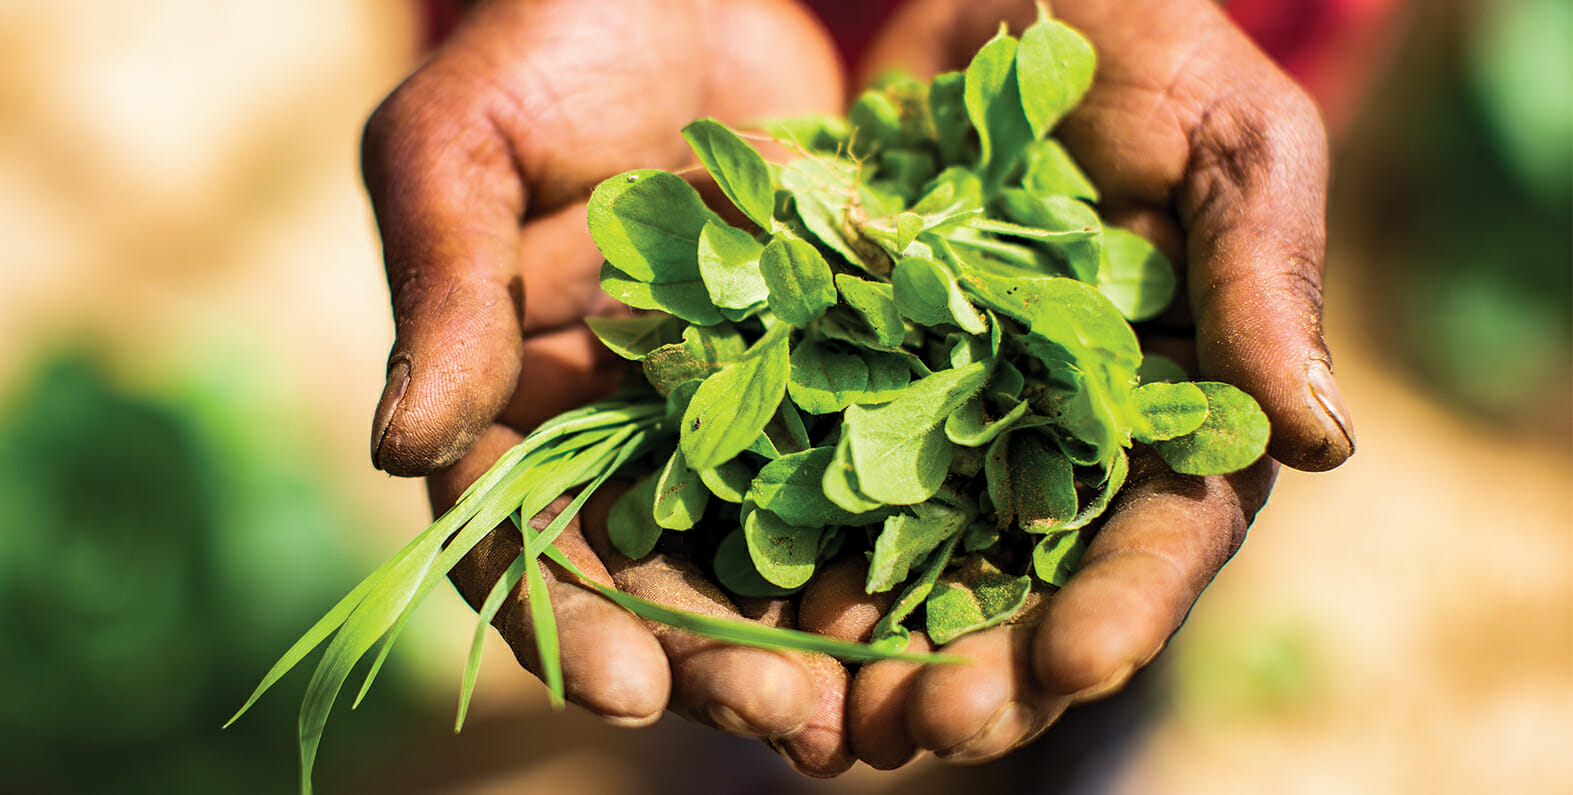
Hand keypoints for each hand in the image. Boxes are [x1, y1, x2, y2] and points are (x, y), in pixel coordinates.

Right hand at [361, 0, 859, 773]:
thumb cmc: (547, 36)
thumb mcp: (462, 147)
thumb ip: (440, 291)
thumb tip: (394, 450)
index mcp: (514, 399)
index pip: (525, 538)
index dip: (574, 622)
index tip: (630, 688)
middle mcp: (622, 427)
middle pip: (661, 574)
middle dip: (716, 657)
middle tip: (790, 722)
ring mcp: (731, 404)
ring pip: (768, 547)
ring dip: (814, 630)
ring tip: (879, 706)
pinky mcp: (832, 363)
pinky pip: (865, 463)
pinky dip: (897, 536)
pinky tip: (950, 599)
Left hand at [811, 0, 1352, 765]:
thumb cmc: (1154, 54)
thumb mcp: (1235, 145)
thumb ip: (1265, 281)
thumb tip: (1323, 441)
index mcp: (1173, 409)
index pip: (1161, 533)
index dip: (1123, 604)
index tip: (1079, 663)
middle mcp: (1055, 440)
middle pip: (1024, 581)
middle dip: (982, 664)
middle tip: (923, 729)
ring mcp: (947, 416)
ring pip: (911, 559)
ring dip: (871, 642)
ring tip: (826, 716)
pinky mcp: (847, 375)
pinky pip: (807, 469)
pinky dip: (779, 537)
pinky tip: (739, 594)